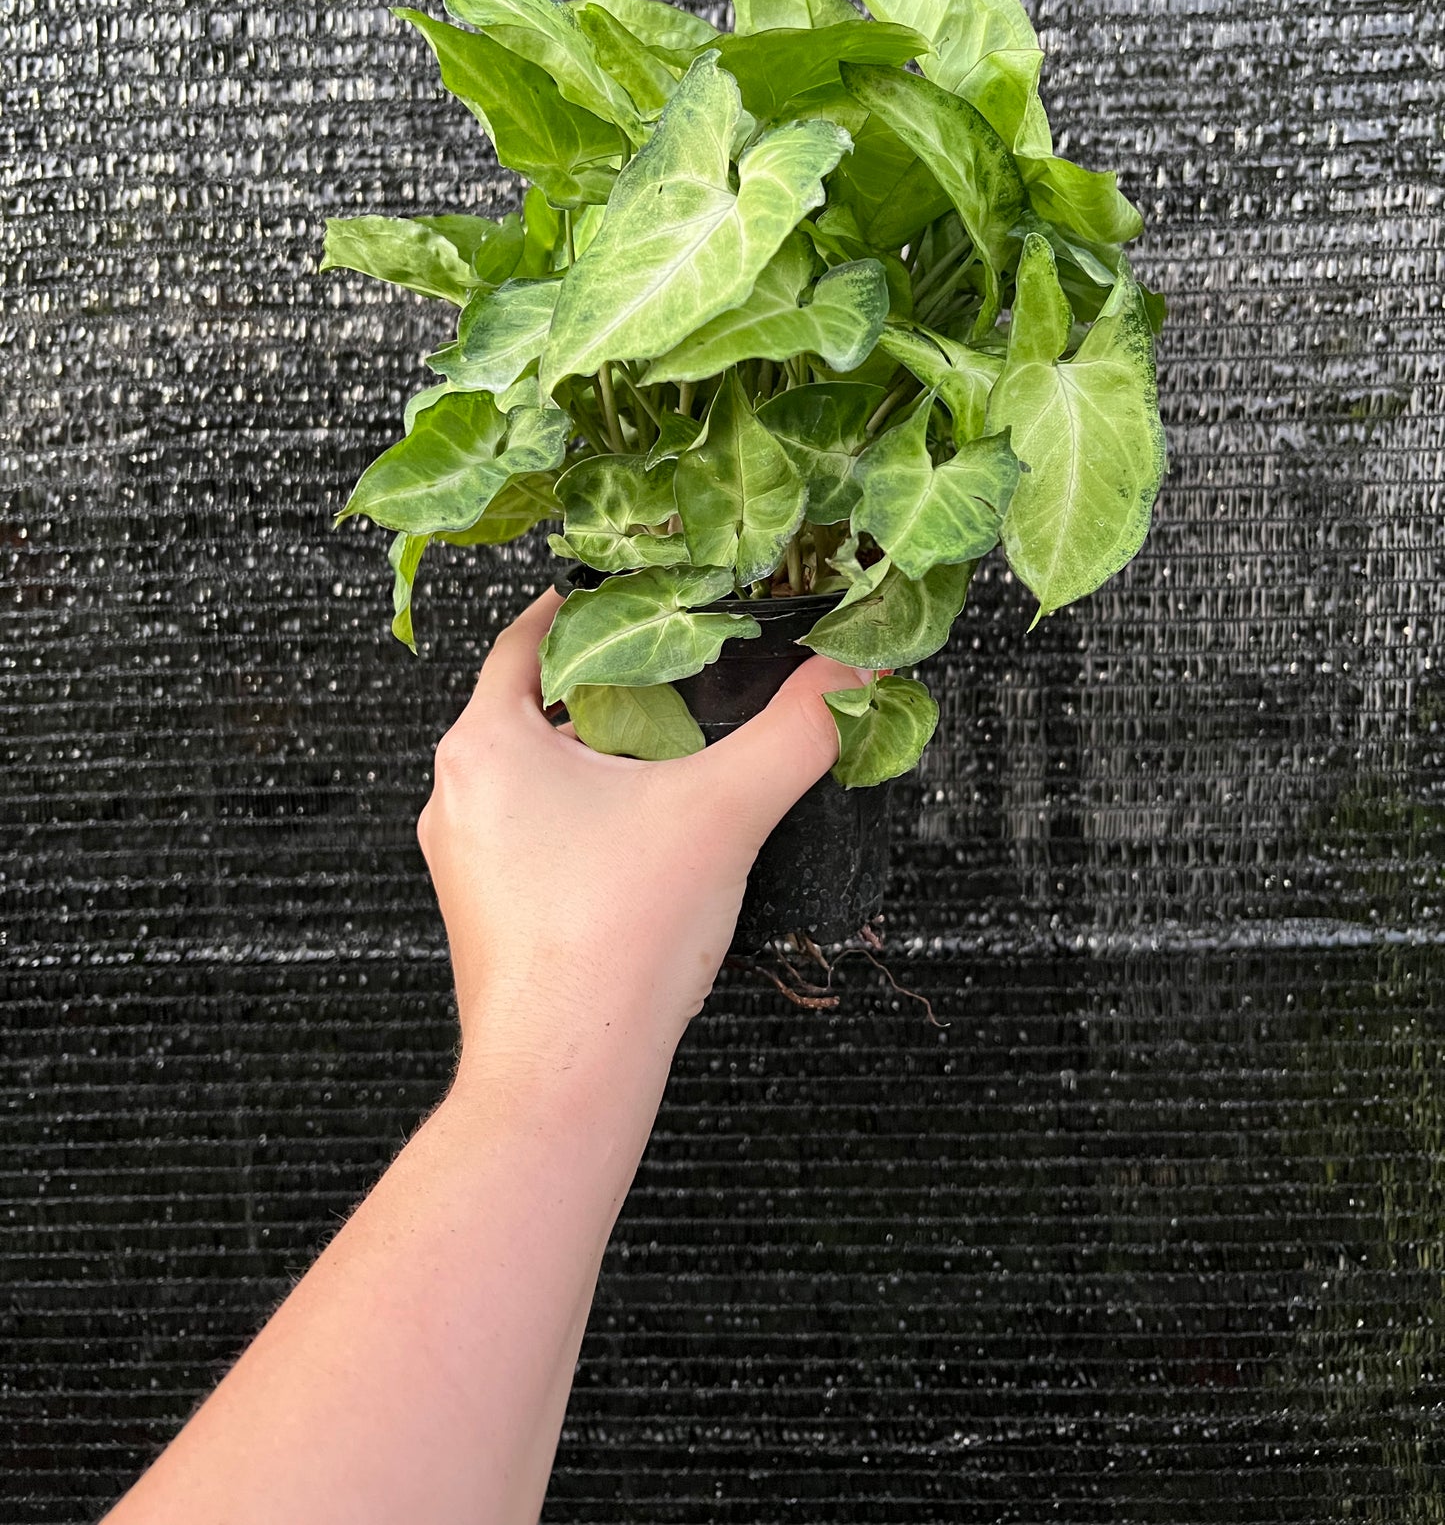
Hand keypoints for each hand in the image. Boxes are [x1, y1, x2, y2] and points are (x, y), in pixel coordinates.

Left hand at [419, 588, 868, 1070]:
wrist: (566, 1079)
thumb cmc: (615, 942)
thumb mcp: (724, 811)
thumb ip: (798, 732)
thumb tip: (856, 676)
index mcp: (484, 744)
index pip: (528, 638)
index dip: (587, 607)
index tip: (636, 597)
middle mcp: (457, 794)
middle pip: (533, 707)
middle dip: (608, 690)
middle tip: (680, 677)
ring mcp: (466, 860)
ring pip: (535, 777)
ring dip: (600, 761)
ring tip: (676, 758)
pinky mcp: (489, 914)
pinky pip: (536, 837)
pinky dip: (588, 821)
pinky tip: (649, 843)